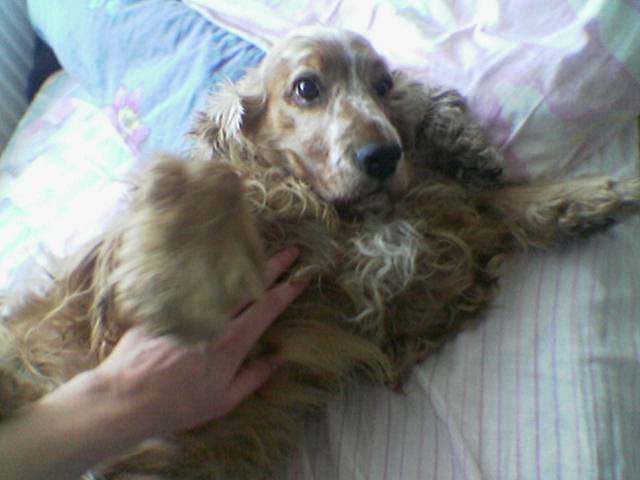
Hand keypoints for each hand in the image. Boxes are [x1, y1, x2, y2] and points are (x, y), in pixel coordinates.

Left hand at [92, 245, 307, 436]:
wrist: (127, 397)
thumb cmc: (179, 404)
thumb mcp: (223, 400)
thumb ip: (253, 378)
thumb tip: (276, 360)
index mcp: (233, 341)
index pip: (268, 308)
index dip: (288, 290)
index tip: (303, 276)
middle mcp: (215, 318)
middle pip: (250, 284)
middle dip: (274, 265)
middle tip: (291, 250)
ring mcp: (189, 308)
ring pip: (223, 279)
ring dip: (245, 263)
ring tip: (259, 250)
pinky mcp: (166, 306)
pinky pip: (192, 283)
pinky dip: (209, 271)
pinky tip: (216, 261)